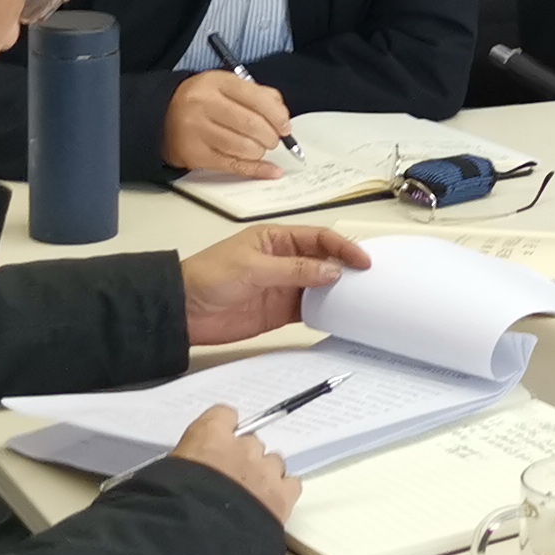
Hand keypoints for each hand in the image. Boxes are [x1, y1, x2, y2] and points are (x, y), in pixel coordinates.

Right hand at [165, 68, 295, 175]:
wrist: (162, 116)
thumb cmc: (202, 101)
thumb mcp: (226, 86)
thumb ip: (257, 95)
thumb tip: (282, 116)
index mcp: (216, 82)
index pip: (257, 99)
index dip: (278, 116)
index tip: (286, 126)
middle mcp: (204, 104)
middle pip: (252, 125)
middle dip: (271, 136)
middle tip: (274, 139)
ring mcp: (197, 130)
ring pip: (244, 147)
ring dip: (260, 151)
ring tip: (259, 148)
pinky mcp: (195, 154)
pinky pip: (233, 165)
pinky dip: (257, 170)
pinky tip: (270, 170)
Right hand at [168, 402, 300, 523]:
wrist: (194, 538)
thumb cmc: (168, 506)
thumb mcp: (164, 476)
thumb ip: (185, 465)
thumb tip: (185, 473)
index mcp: (209, 435)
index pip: (224, 415)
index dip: (222, 430)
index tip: (217, 443)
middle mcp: (242, 447)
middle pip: (251, 443)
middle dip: (242, 459)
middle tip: (228, 480)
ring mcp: (265, 470)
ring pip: (273, 462)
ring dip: (263, 475)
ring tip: (249, 498)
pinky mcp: (283, 496)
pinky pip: (292, 484)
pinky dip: (283, 492)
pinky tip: (269, 506)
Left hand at [179, 224, 369, 344]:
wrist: (183, 311)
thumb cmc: (210, 277)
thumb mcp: (254, 268)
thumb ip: (295, 270)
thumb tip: (332, 271)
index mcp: (277, 239)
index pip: (319, 238)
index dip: (343, 247)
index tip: (362, 261)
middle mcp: (285, 260)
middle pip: (325, 260)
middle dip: (347, 267)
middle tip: (370, 280)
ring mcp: (285, 286)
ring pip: (322, 285)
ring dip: (340, 291)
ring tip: (362, 299)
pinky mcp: (281, 311)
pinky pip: (311, 309)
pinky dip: (327, 312)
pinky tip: (341, 315)